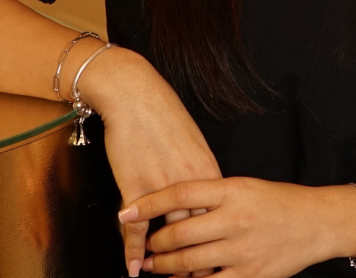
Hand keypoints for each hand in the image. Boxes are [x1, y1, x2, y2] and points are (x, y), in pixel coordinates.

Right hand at [77, 47, 221, 276]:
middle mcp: (188, 183)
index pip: (218, 217)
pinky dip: (133, 253)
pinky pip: (135, 230)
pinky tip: (133, 269)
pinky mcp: (134, 188)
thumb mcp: (193, 141)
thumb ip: (200, 170)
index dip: (220, 242)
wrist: (134, 95)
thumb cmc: (164, 113)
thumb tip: (208, 191)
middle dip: (199, 260)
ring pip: (168, 236)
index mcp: (207, 171)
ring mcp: (161, 188)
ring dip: (168, 262)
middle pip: (198, 232)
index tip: (222, 261)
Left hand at [118, 177, 355, 277]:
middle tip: (147, 244)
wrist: (315, 223)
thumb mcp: (245, 186)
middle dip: (155, 242)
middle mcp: (235, 218)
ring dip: (165, 267)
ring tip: (155, 266)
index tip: (126, 210)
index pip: (180, 192)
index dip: (149, 202)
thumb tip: (174, 204)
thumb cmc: (278, 201)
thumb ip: (212, 194)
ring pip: (189, 262)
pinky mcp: (249, 275)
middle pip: (179, 232)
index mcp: (232, 189)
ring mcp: (241, 250)